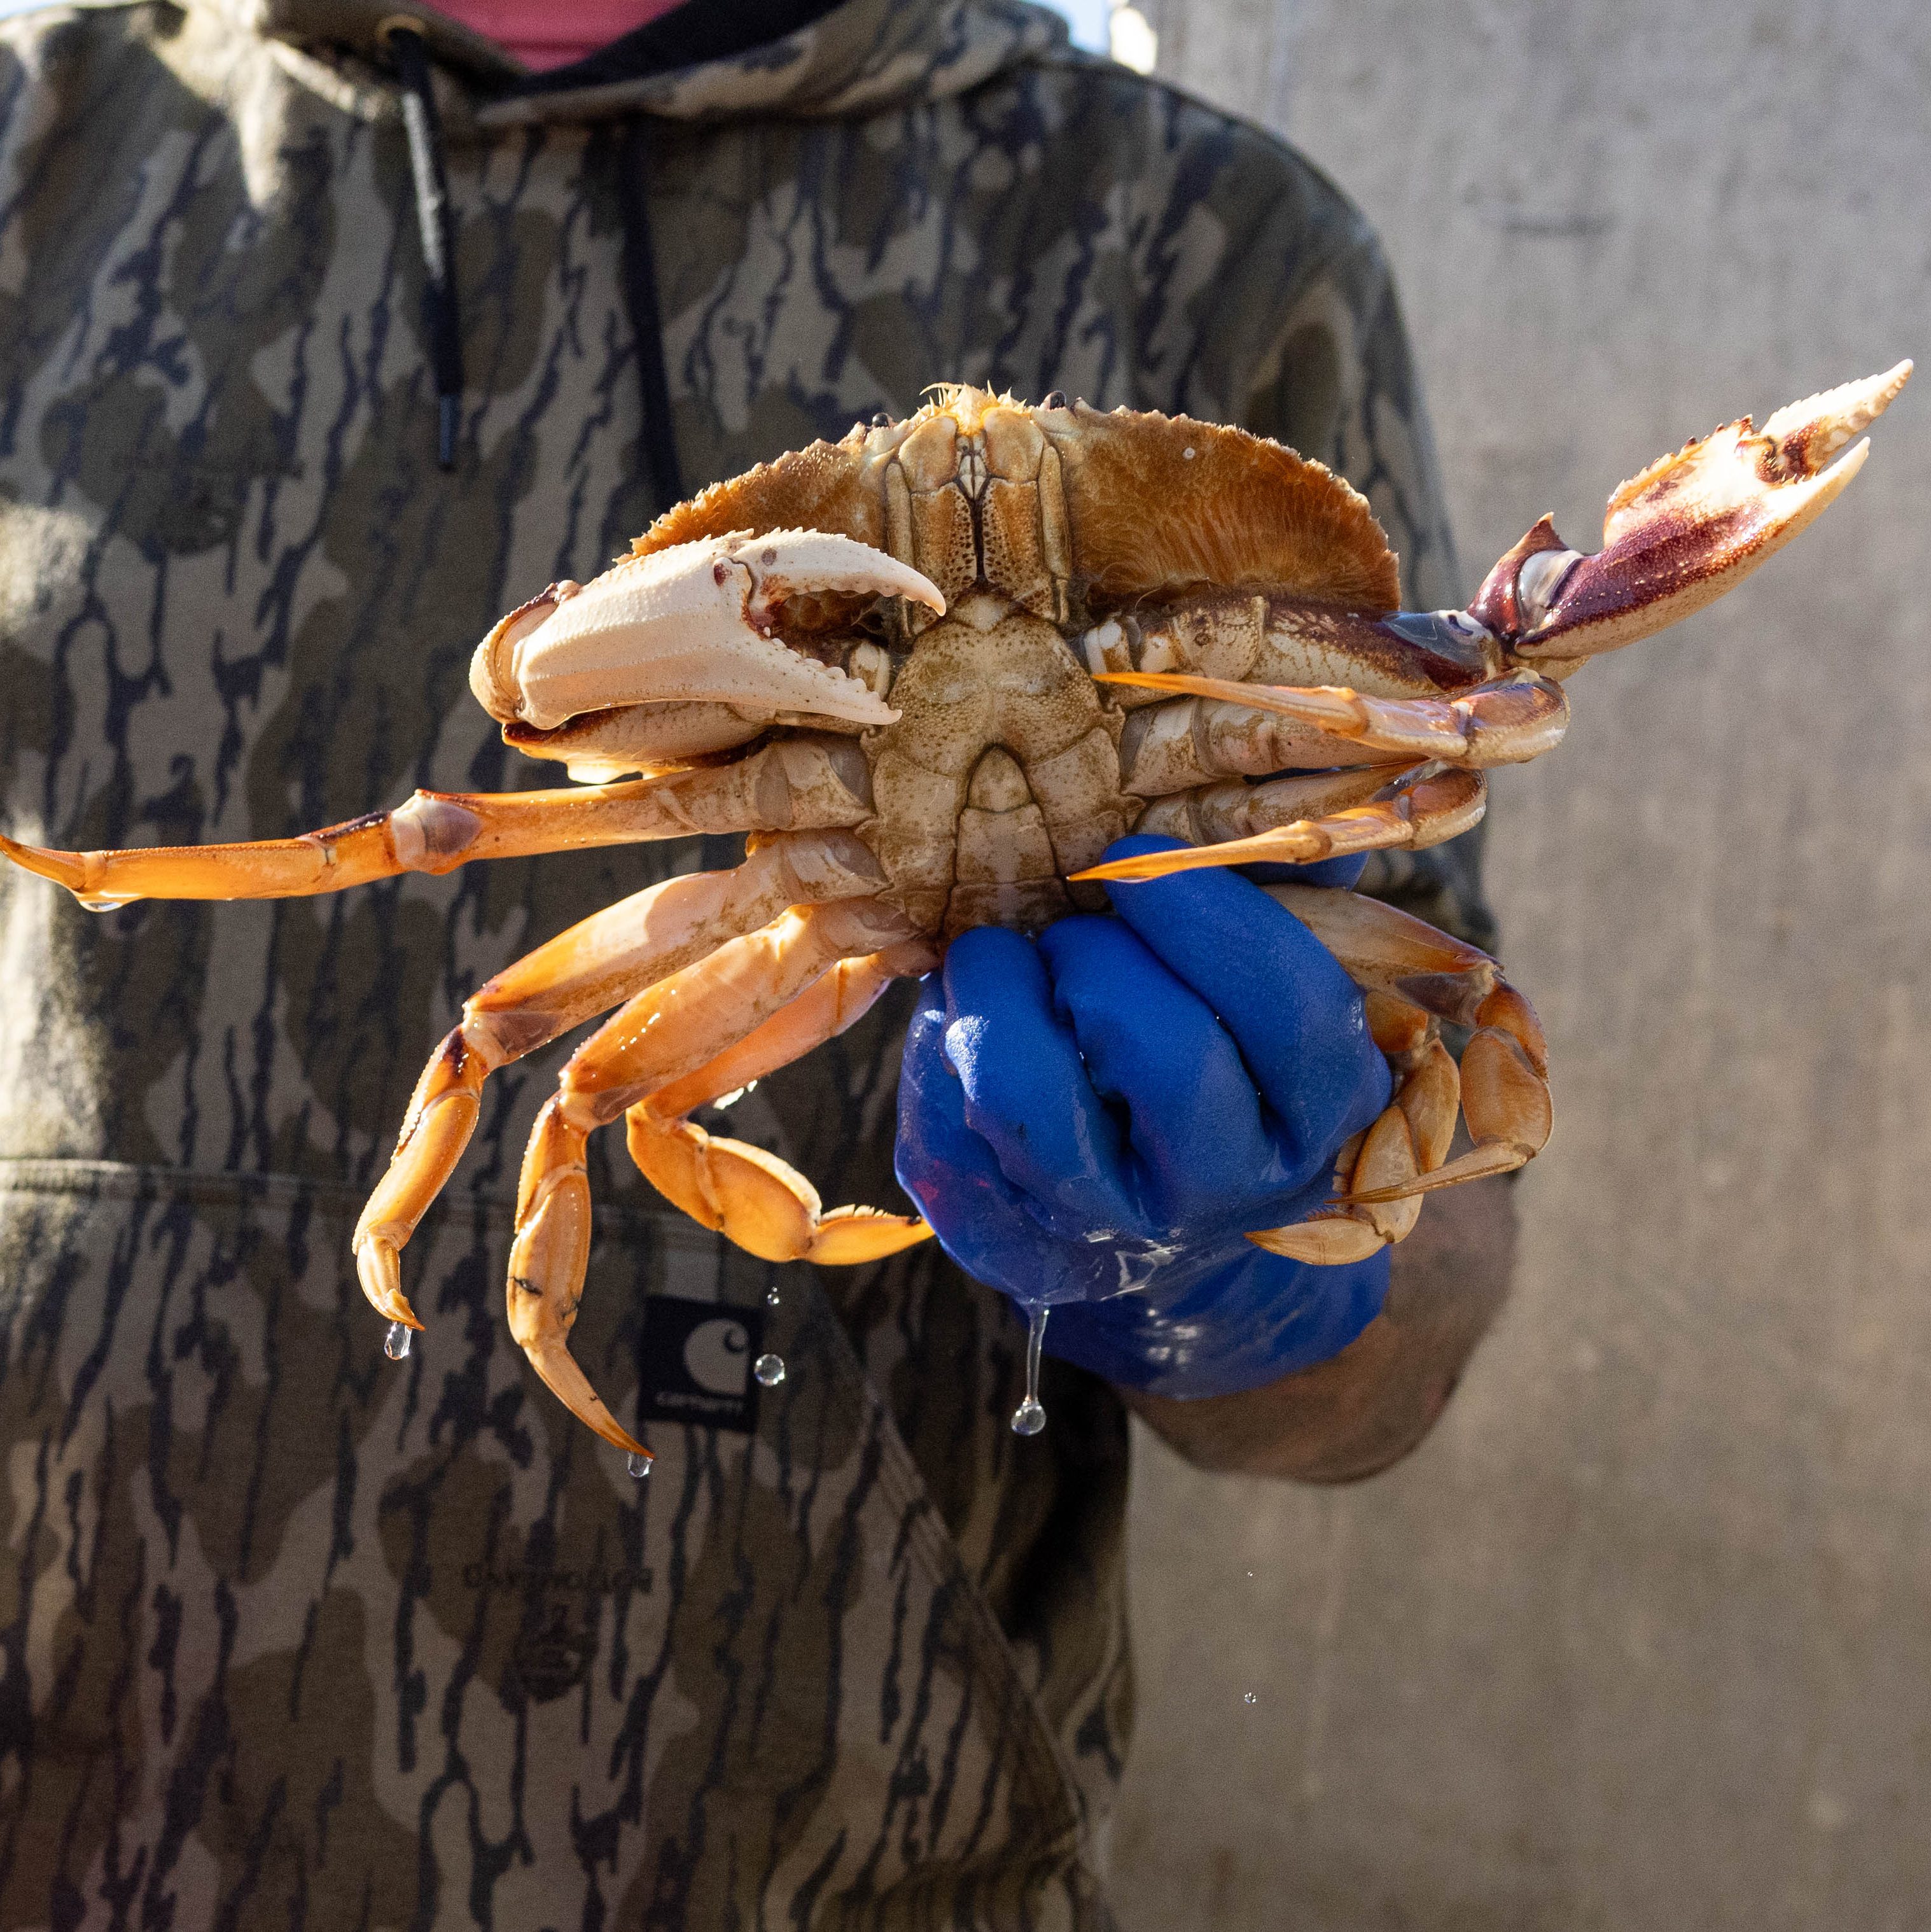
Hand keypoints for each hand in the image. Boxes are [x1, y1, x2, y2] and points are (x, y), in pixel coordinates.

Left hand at [895, 839, 1393, 1397]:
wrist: (1138, 1208)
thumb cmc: (1199, 1047)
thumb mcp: (1254, 975)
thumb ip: (1284, 891)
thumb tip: (1302, 813)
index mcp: (1321, 1108)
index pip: (1300, 1009)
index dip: (1210, 911)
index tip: (1135, 851)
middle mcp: (1231, 1188)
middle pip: (1172, 1053)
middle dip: (1097, 957)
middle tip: (1068, 928)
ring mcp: (1119, 1230)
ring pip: (1039, 1106)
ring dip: (1004, 1002)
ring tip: (1004, 963)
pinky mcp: (1014, 1245)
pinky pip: (952, 1136)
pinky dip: (943, 1051)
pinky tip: (964, 1022)